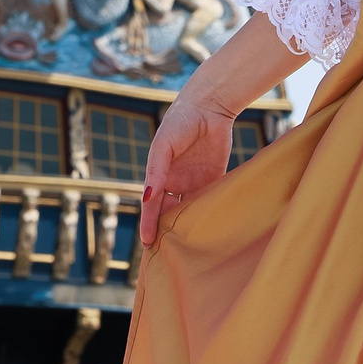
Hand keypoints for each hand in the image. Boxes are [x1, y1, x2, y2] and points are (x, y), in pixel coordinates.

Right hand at [139, 89, 235, 246]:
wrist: (209, 107)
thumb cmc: (180, 122)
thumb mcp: (164, 145)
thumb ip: (157, 171)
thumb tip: (147, 197)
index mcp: (159, 176)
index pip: (151, 206)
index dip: (149, 224)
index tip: (147, 243)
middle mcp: (175, 183)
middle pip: (168, 214)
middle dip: (166, 233)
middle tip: (167, 256)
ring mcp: (195, 183)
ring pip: (189, 212)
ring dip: (188, 228)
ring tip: (189, 251)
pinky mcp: (215, 179)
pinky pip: (210, 201)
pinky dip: (209, 215)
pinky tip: (211, 231)